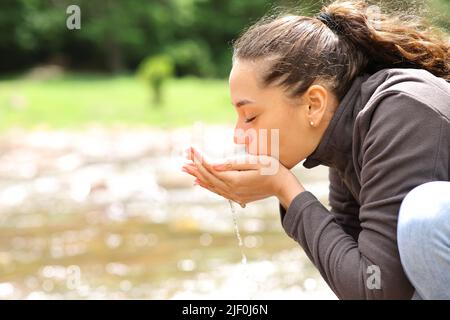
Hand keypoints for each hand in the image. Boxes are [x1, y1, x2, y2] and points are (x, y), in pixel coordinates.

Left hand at [181, 146, 304, 207]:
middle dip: (195, 167)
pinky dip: (207, 186)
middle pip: (208, 177)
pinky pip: (217, 191)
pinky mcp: (237, 197)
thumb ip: (233, 163)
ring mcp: (234, 195)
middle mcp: (232, 189)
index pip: (211, 168)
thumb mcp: (255, 161)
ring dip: (198, 177)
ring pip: (211, 185)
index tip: (190, 149)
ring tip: (186, 169)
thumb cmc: (273, 169)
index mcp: (235, 179)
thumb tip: (214, 164)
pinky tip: (199, 183)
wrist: (284, 187)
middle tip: (183, 160)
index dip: (199, 158)